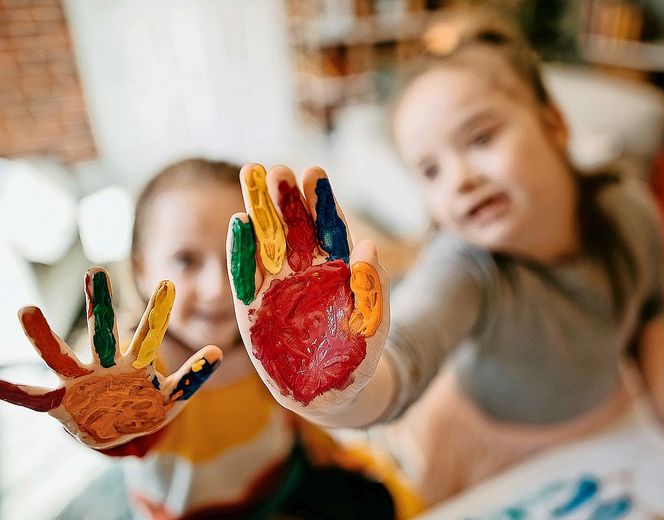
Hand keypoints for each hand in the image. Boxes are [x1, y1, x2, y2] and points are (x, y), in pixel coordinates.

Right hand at [0, 268, 221, 448]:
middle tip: (96, 273)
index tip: (168, 284)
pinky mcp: (61, 403)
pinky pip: (33, 397)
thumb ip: (193, 377)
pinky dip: (13, 391)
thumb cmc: (145, 408)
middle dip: (98, 305)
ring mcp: (80, 382)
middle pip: (102, 331)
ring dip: (44, 336)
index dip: (158, 312)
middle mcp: (104, 365)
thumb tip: (216, 350)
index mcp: (134, 363)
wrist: (116, 432)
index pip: (149, 333)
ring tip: (26, 311)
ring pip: (60, 355)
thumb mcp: (172, 398)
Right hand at [227, 164, 388, 417]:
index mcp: (336, 267)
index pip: (328, 226)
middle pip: (293, 225)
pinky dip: (241, 251)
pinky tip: (238, 223)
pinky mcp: (253, 309)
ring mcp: (277, 287)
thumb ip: (371, 285)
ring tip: (250, 174)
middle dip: (285, 196)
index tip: (314, 171)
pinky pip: (245, 276)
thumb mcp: (372, 320)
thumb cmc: (358, 353)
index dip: (321, 200)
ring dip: (258, 209)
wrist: (332, 392)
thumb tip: (367, 244)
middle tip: (275, 168)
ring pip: (266, 240)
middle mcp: (304, 270)